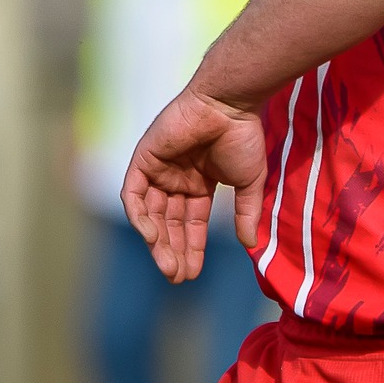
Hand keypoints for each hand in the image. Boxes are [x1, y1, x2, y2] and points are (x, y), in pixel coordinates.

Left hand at [121, 87, 266, 281]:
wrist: (228, 106)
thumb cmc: (242, 138)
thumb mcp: (249, 183)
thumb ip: (246, 213)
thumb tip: (250, 245)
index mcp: (197, 185)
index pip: (190, 224)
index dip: (191, 249)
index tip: (192, 274)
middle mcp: (175, 180)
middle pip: (168, 223)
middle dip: (172, 251)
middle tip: (177, 276)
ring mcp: (157, 170)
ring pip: (150, 214)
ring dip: (157, 241)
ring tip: (168, 265)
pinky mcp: (143, 159)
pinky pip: (133, 194)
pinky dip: (139, 216)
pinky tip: (152, 236)